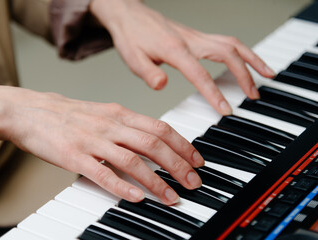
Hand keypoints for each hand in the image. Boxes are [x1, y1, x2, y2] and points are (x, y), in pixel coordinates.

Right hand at [0, 85, 203, 204]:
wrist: (31, 110)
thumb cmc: (69, 114)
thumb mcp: (104, 112)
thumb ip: (128, 125)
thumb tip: (153, 139)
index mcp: (119, 114)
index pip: (160, 128)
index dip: (182, 145)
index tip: (196, 160)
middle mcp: (110, 125)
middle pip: (153, 144)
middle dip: (178, 165)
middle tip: (193, 182)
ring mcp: (92, 141)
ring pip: (132, 161)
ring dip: (156, 181)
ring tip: (171, 196)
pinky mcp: (74, 156)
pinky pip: (102, 173)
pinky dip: (122, 186)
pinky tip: (137, 197)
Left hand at [89, 0, 274, 114]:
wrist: (130, 15)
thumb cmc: (132, 37)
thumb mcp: (133, 58)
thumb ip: (148, 73)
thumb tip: (161, 85)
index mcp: (175, 49)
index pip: (200, 74)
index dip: (214, 93)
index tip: (225, 110)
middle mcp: (191, 40)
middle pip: (227, 54)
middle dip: (244, 76)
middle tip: (253, 96)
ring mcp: (197, 36)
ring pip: (233, 44)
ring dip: (252, 59)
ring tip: (267, 75)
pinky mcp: (198, 36)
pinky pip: (227, 41)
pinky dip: (243, 52)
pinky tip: (247, 61)